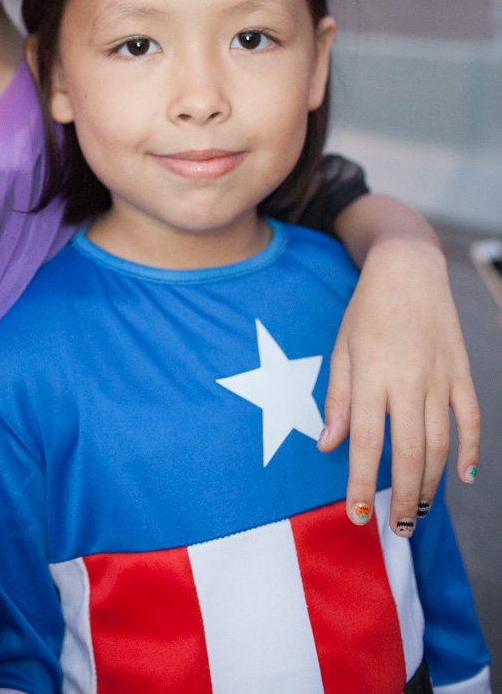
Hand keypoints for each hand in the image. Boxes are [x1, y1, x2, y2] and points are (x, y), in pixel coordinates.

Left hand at [318, 236, 479, 536]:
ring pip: (441, 443)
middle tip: (397, 528)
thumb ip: (337, 401)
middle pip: (410, 452)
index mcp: (371, 375)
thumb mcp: (341, 350)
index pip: (365, 441)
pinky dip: (472, 450)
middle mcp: (408, 380)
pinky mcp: (461, 371)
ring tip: (420, 512)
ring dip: (433, 483)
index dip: (360, 481)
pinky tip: (464, 477)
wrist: (408, 269)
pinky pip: (471, 419)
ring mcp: (439, 377)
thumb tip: (327, 448)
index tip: (356, 515)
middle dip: (404, 496)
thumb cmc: (366, 311)